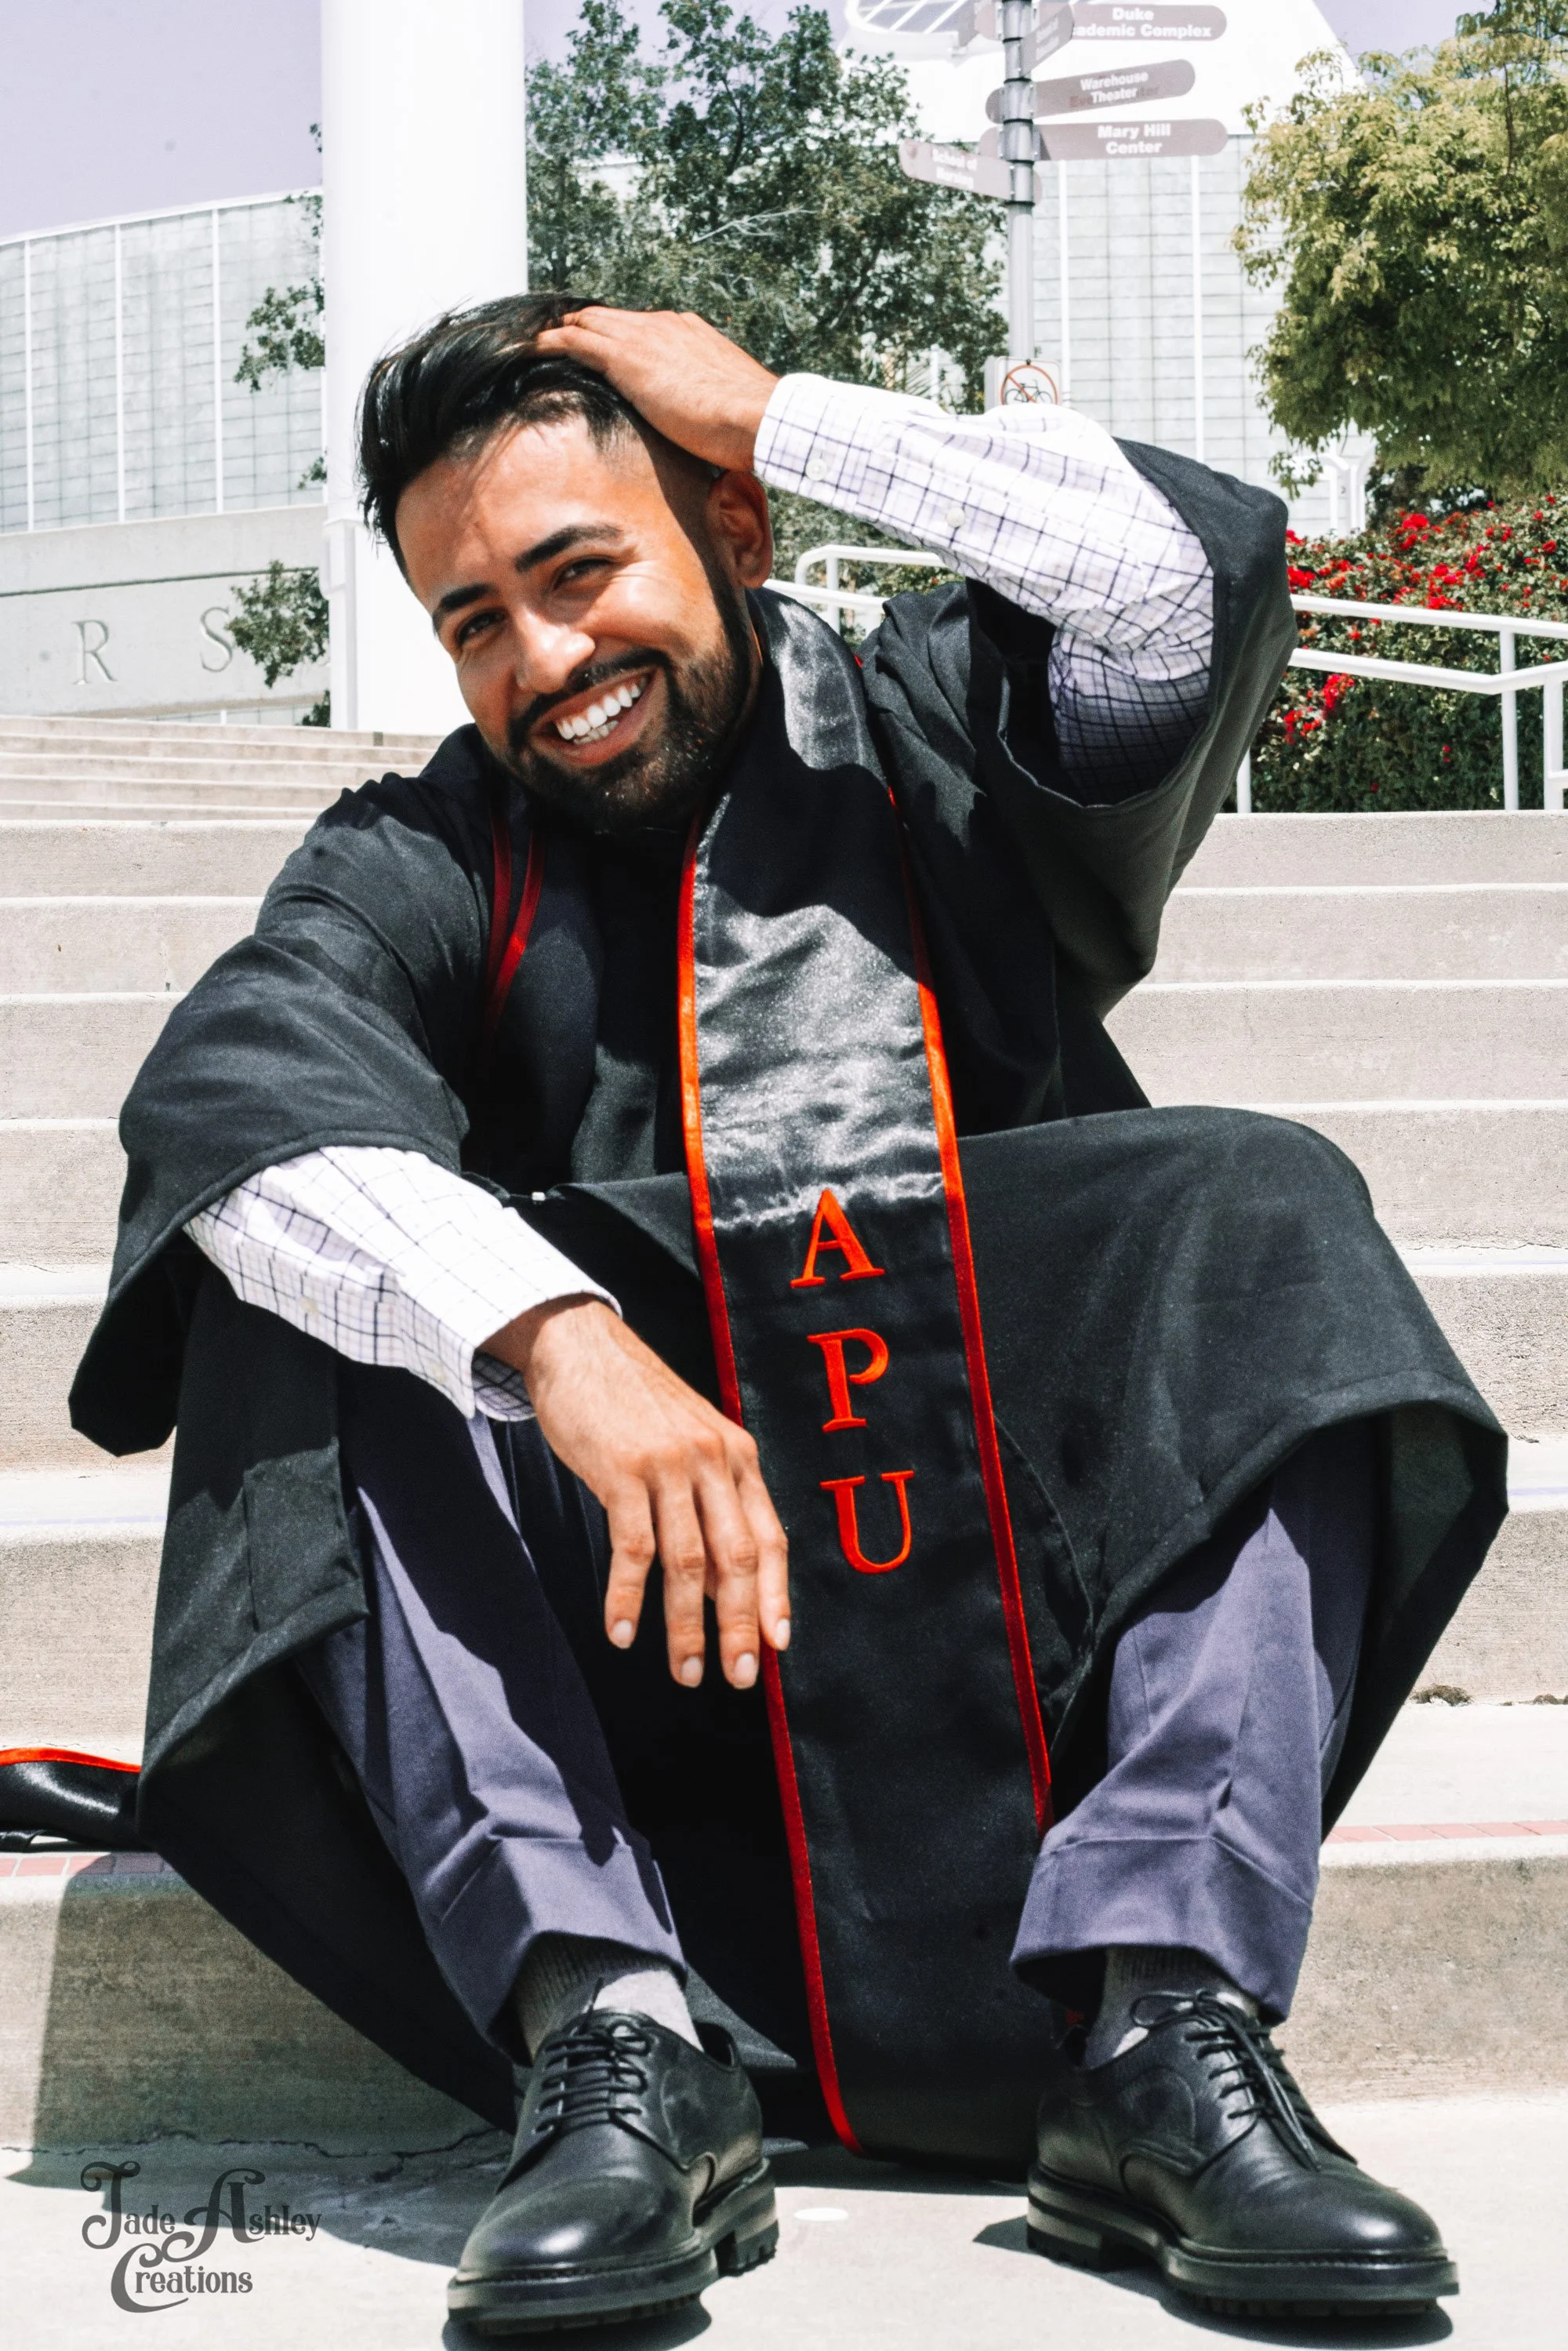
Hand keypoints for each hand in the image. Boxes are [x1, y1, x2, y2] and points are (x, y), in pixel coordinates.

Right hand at [484, 1296, 789, 1688]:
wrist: (580, 1345)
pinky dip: (628, 1597)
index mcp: (737, 1457)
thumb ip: (706, 1508)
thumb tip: (713, 1588)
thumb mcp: (686, 1445)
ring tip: (685, 1671)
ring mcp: (670, 1464)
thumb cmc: (632, 1404)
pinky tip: (623, 1632)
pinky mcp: (625, 1469)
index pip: (771, 1538)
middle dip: (739, 1626)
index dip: (775, 1597)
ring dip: (686, 1626)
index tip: (775, 1646)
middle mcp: (714, 1460)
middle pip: (738, 1558)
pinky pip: (632, 1547)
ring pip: (687, 1562)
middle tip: (737, 1677)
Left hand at [533, 307, 779, 473]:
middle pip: (608, 318)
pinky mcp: (626, 356)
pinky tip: (529, 349)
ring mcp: (644, 337)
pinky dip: (549, 342)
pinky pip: (575, 340)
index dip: (615, 336)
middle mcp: (663, 325)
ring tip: (535, 343)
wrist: (759, 417)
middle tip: (554, 340)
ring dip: (561, 331)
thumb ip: (702, 403)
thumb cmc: (749, 424)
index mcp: (687, 332)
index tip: (599, 349)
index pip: (640, 328)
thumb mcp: (722, 404)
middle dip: (581, 326)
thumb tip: (698, 429)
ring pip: (587, 322)